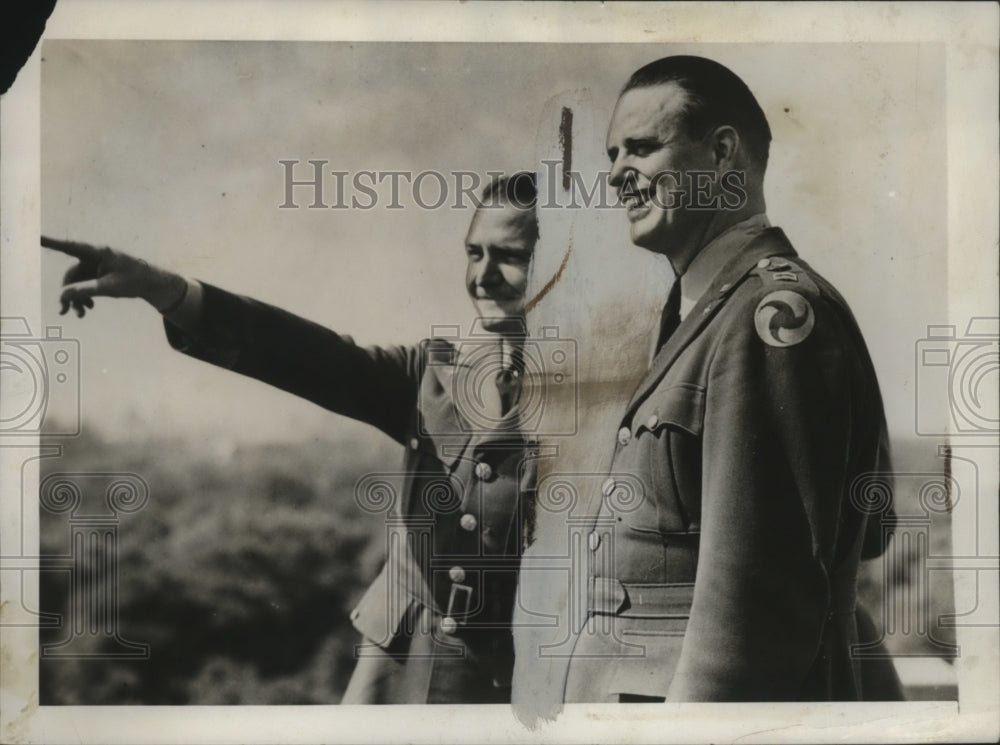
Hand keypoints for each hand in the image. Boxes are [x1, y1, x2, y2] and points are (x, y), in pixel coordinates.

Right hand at [41, 236, 185, 316]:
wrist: (151, 284)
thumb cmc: (134, 281)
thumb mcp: (109, 288)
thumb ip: (86, 290)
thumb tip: (63, 295)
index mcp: (97, 253)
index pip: (69, 247)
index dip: (51, 243)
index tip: (35, 237)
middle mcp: (93, 257)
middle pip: (71, 275)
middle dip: (68, 293)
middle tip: (65, 311)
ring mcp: (94, 266)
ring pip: (76, 282)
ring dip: (76, 298)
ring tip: (81, 314)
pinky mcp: (96, 274)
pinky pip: (83, 285)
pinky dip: (83, 296)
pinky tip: (87, 309)